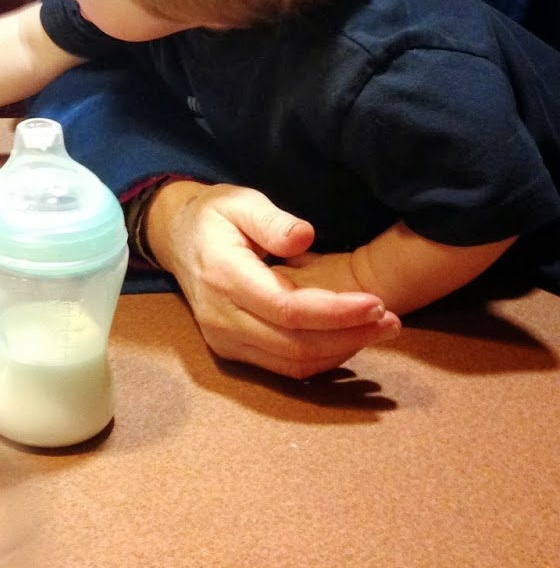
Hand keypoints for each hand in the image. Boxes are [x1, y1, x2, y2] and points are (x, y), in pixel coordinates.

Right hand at [146, 181, 401, 378]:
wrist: (176, 239)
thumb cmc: (214, 215)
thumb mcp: (240, 201)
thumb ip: (271, 219)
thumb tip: (305, 236)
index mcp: (223, 275)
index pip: (287, 309)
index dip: (335, 312)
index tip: (376, 302)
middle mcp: (221, 317)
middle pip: (294, 344)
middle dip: (348, 337)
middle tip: (391, 320)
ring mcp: (224, 339)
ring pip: (292, 363)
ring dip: (341, 352)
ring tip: (379, 330)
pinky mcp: (232, 351)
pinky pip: (283, 367)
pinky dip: (321, 359)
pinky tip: (348, 340)